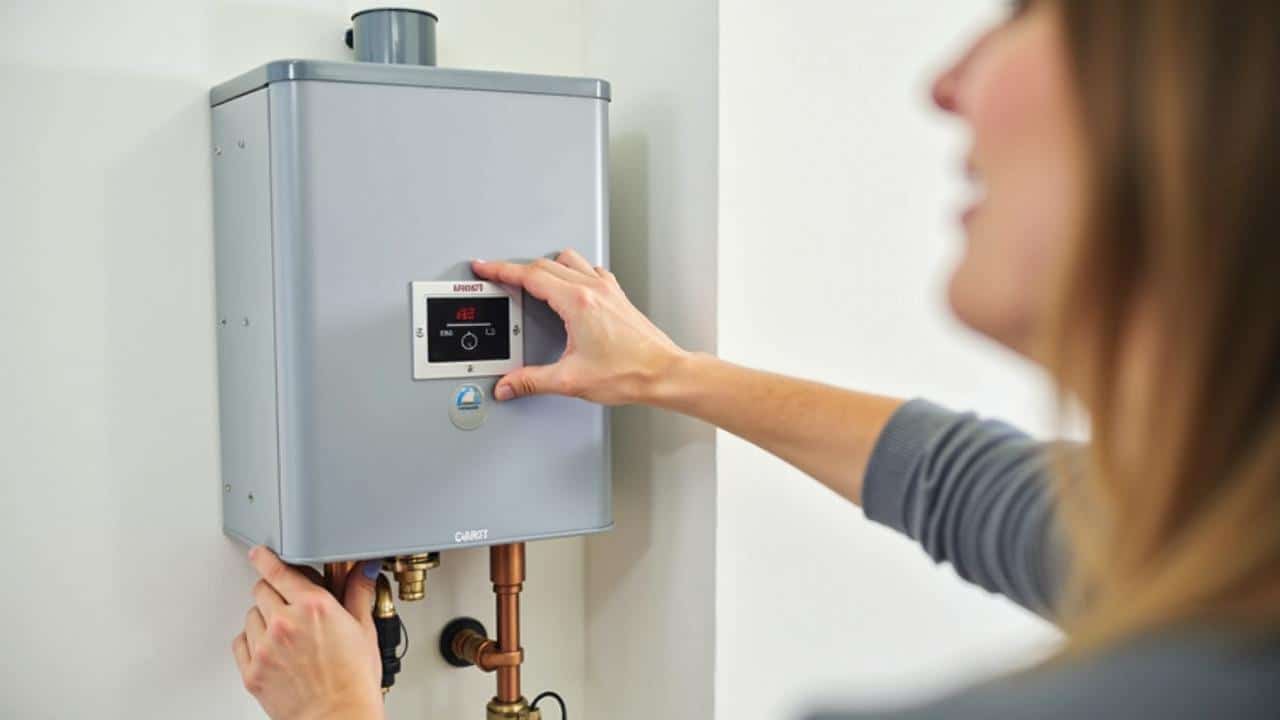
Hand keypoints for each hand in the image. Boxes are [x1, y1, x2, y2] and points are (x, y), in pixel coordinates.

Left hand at [232, 547, 383, 719]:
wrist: (338, 717)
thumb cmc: (354, 681)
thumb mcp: (364, 630)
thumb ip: (358, 594)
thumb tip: (363, 571)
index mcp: (314, 606)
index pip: (279, 571)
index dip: (266, 558)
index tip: (260, 554)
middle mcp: (285, 623)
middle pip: (262, 590)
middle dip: (275, 593)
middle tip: (291, 606)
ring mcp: (265, 647)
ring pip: (251, 616)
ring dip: (264, 619)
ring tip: (286, 635)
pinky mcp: (252, 670)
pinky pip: (240, 642)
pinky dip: (252, 642)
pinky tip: (272, 650)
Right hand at [472, 250, 685, 404]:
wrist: (664, 373)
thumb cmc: (629, 372)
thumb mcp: (571, 380)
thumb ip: (533, 381)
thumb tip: (509, 385)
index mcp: (578, 303)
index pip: (530, 276)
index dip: (502, 270)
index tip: (485, 266)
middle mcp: (593, 289)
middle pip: (545, 265)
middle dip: (517, 269)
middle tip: (498, 275)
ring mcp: (608, 290)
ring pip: (569, 261)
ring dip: (546, 265)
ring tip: (530, 278)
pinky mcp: (617, 297)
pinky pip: (590, 271)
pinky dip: (572, 272)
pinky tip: (569, 286)